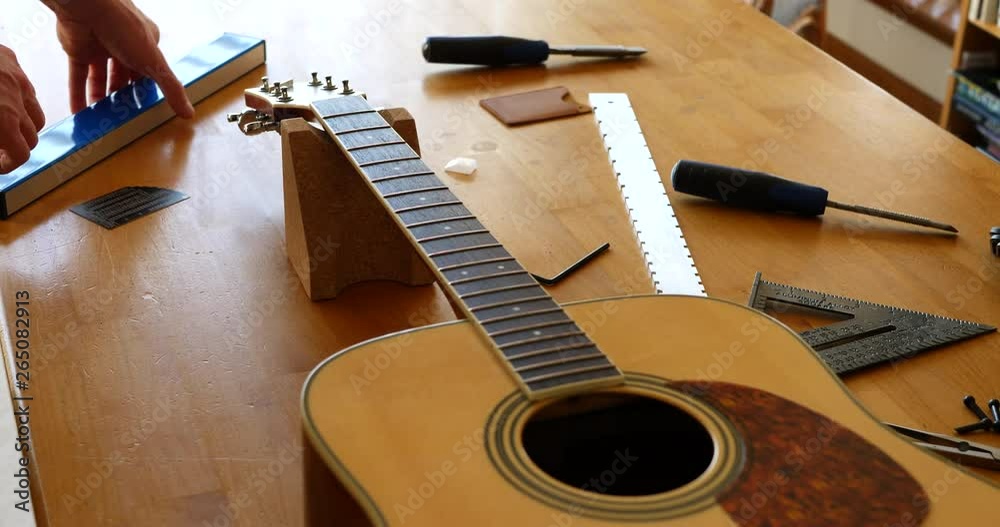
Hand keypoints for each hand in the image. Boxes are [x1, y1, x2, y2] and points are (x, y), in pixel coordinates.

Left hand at [0, 46, 44, 173]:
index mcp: (3, 120)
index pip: (22, 154)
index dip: (9, 165)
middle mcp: (16, 100)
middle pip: (33, 136)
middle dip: (17, 147)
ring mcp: (17, 79)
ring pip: (36, 114)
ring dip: (24, 125)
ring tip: (3, 127)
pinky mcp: (12, 61)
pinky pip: (26, 88)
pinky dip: (20, 100)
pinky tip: (1, 100)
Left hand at [51, 0, 193, 116]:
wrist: (88, 7)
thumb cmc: (126, 28)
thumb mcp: (155, 62)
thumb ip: (171, 89)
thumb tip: (189, 114)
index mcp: (146, 45)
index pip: (150, 73)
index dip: (148, 92)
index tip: (147, 111)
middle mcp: (124, 46)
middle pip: (124, 79)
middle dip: (124, 98)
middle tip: (125, 119)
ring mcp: (100, 49)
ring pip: (101, 79)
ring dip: (101, 100)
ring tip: (102, 121)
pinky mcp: (78, 51)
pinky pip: (78, 77)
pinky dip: (78, 95)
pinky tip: (78, 114)